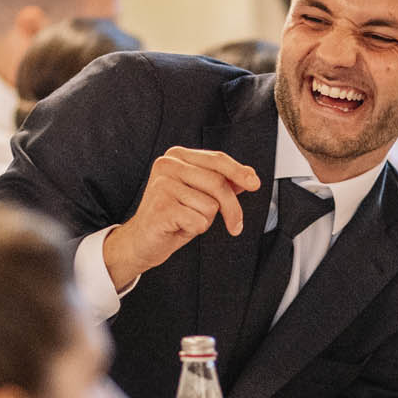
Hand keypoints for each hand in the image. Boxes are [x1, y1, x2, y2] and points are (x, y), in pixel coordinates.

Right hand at [102, 148, 262, 290]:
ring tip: (187, 220)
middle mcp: (167, 165)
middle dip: (232, 208)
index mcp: (177, 156)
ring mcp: (162, 185)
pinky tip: (179, 227)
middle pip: (218, 183)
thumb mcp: (200, 195)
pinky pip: (199, 220)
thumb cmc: (172, 216)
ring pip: (210, 204)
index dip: (239, 172)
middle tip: (235, 225)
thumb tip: (249, 176)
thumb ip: (222, 183)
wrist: (142, 241)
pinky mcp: (161, 207)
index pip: (217, 160)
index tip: (255, 184)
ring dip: (205, 220)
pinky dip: (195, 229)